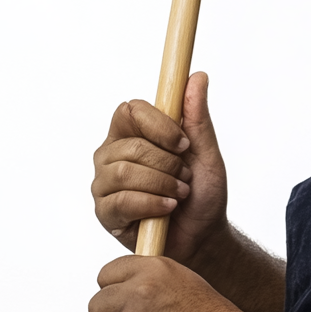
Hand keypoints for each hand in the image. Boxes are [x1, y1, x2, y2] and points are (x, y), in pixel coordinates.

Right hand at [91, 72, 227, 264]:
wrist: (203, 235)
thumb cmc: (202, 192)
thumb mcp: (205, 150)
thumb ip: (196, 115)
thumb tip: (198, 75)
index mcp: (133, 133)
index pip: (130, 110)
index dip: (157, 124)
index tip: (182, 143)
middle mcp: (112, 154)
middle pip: (130, 145)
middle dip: (166, 163)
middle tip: (185, 177)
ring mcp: (104, 184)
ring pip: (123, 172)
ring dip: (161, 184)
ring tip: (179, 194)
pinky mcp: (104, 212)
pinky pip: (121, 200)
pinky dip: (152, 203)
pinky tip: (167, 209)